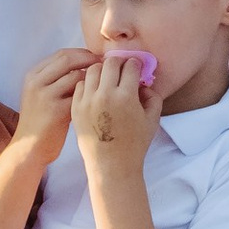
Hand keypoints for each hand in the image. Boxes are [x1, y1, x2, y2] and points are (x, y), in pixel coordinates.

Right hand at [15, 48, 95, 159]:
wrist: (30, 148)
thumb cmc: (41, 120)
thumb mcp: (41, 93)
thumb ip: (57, 78)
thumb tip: (86, 62)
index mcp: (33, 75)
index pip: (62, 54)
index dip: (83, 53)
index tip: (97, 58)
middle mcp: (36, 82)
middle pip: (68, 59)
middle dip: (90, 60)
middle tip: (105, 66)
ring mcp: (45, 96)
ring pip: (76, 76)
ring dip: (93, 78)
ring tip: (103, 84)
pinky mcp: (56, 111)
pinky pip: (80, 95)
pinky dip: (91, 95)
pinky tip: (98, 100)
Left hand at [72, 51, 165, 176]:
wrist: (111, 166)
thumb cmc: (134, 144)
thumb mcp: (152, 119)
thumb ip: (152, 96)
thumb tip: (143, 83)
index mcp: (126, 97)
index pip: (131, 66)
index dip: (136, 64)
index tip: (136, 68)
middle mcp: (105, 95)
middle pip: (110, 62)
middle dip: (119, 62)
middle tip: (122, 68)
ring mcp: (87, 101)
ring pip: (92, 70)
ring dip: (103, 70)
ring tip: (108, 77)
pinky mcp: (75, 107)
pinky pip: (80, 84)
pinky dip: (89, 83)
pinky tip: (96, 90)